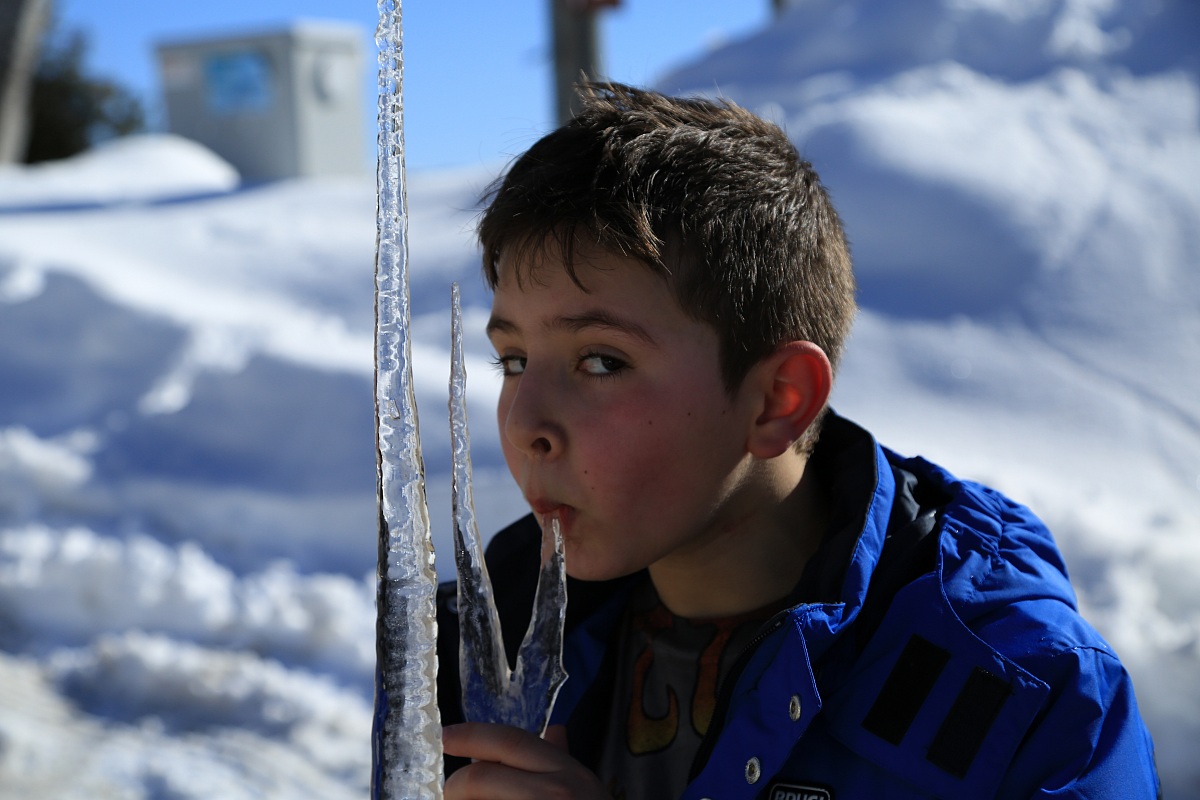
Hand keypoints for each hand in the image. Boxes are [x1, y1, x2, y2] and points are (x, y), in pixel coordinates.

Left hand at [443, 722, 609, 799]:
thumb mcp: (586, 790)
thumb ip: (562, 761)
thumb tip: (554, 729)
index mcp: (568, 773)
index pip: (511, 742)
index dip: (473, 734)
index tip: (447, 736)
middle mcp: (554, 793)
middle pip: (481, 776)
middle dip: (456, 785)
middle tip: (450, 793)